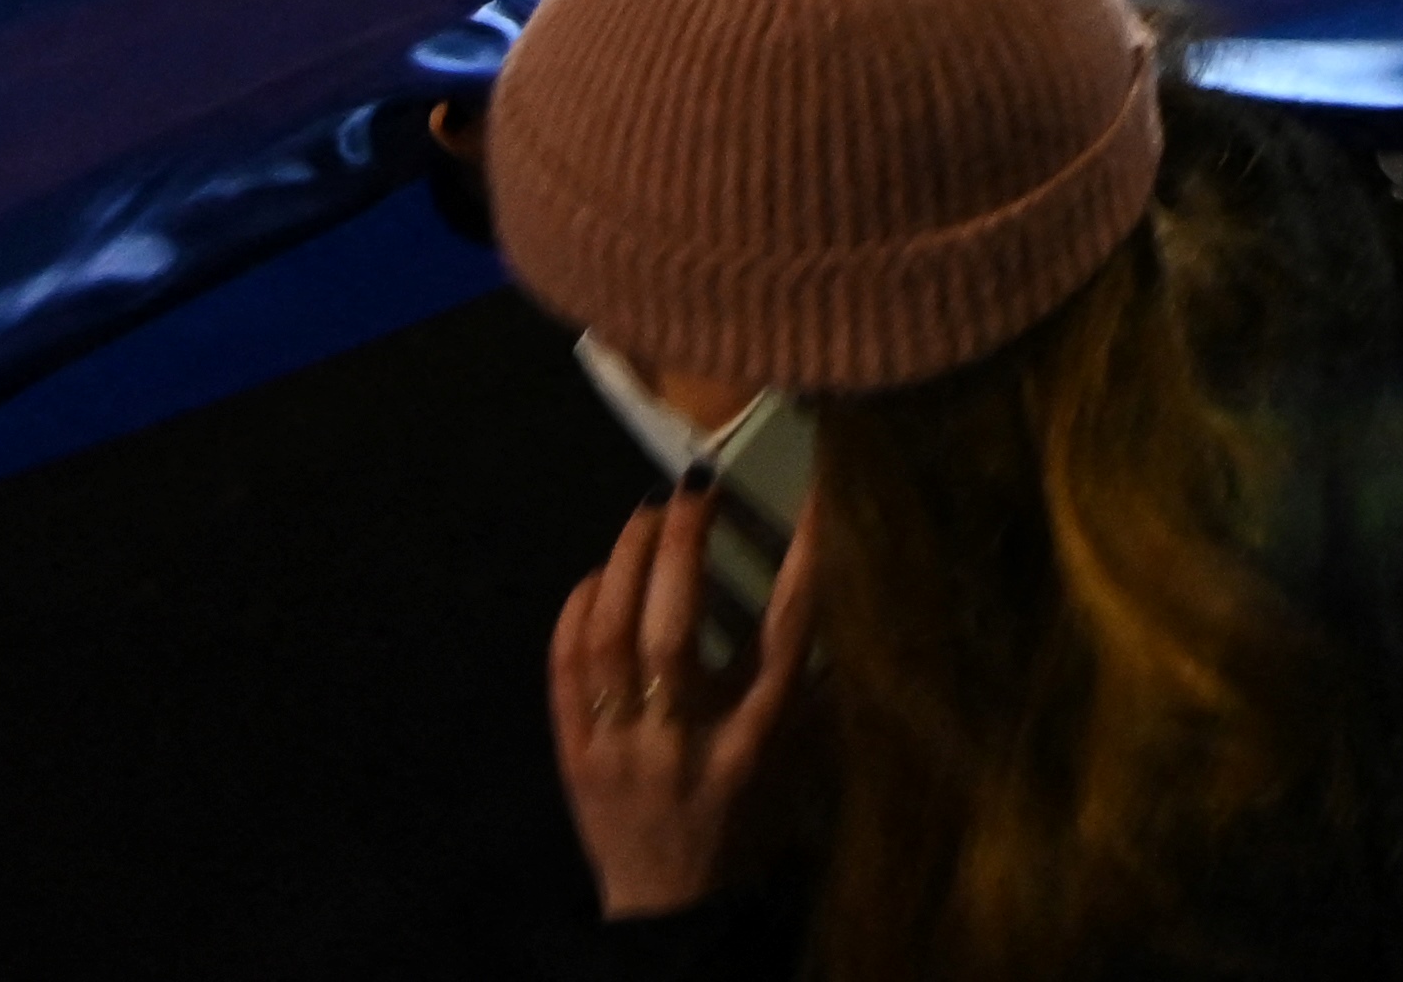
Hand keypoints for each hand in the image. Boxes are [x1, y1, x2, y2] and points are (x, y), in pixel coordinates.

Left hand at [545, 485, 810, 918]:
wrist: (672, 908)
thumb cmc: (743, 821)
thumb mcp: (792, 760)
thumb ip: (811, 686)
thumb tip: (837, 592)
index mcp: (754, 743)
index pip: (786, 639)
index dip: (804, 564)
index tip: (816, 500)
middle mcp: (686, 743)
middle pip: (675, 629)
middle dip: (683, 546)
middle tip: (694, 493)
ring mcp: (622, 749)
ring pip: (609, 638)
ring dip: (624, 562)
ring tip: (645, 520)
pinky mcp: (574, 755)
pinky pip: (565, 668)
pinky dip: (577, 610)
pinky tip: (595, 578)